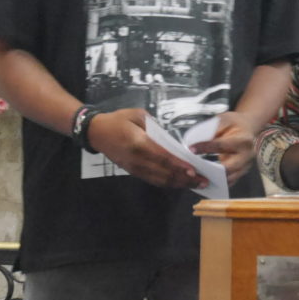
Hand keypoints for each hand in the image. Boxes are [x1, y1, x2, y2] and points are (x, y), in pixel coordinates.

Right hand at [87, 108, 206, 188]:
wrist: (95, 132)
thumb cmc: (118, 120)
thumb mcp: (138, 115)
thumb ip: (156, 127)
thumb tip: (172, 140)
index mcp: (139, 143)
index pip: (163, 157)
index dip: (179, 166)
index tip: (194, 171)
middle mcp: (137, 159)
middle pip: (164, 172)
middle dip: (185, 178)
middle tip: (203, 180)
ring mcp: (134, 168)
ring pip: (159, 180)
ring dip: (179, 183)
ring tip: (196, 184)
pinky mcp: (132, 171)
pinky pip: (153, 180)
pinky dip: (168, 182)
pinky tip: (180, 182)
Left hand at [190, 111, 257, 185]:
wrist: (248, 129)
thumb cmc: (234, 124)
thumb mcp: (224, 120)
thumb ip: (213, 130)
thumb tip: (196, 142)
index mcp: (243, 140)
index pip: (222, 145)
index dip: (205, 147)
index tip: (190, 149)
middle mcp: (247, 155)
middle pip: (228, 168)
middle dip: (210, 170)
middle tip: (193, 169)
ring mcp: (246, 166)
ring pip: (229, 178)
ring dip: (212, 179)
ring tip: (197, 176)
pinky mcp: (241, 172)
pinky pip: (229, 182)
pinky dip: (217, 182)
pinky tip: (204, 179)